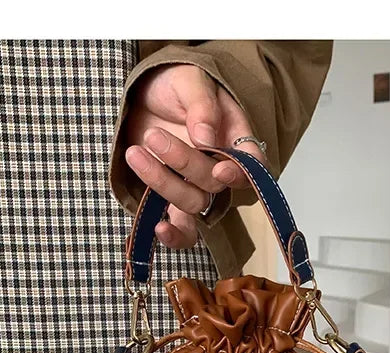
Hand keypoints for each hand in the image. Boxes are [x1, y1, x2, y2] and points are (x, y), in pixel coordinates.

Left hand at [125, 64, 265, 248]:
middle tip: (155, 136)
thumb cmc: (175, 86)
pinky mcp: (175, 200)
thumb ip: (201, 104)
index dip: (242, 173)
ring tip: (136, 153)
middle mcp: (221, 167)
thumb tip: (205, 136)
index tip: (220, 168)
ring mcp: (198, 187)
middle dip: (183, 163)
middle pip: (214, 183)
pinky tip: (158, 228)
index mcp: (235, 137)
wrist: (145, 96)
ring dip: (163, 182)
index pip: (253, 165)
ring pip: (193, 203)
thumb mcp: (189, 80)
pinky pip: (183, 229)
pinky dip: (174, 235)